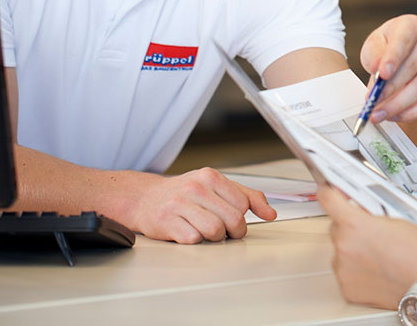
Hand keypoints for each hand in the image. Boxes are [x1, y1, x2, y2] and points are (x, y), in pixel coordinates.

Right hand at [127, 168, 276, 242]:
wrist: (145, 199)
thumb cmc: (185, 194)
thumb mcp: (217, 187)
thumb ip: (248, 197)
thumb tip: (271, 214)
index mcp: (210, 176)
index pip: (243, 204)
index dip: (241, 218)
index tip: (231, 220)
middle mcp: (195, 187)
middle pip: (233, 220)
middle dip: (231, 231)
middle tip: (222, 231)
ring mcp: (179, 204)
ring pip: (215, 231)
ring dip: (214, 238)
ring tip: (205, 232)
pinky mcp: (166, 222)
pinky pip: (194, 239)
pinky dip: (195, 241)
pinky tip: (188, 232)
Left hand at [318, 185, 416, 309]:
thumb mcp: (396, 217)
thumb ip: (369, 211)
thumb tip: (358, 207)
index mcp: (354, 224)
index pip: (327, 199)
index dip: (329, 192)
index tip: (328, 191)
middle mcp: (344, 247)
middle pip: (336, 228)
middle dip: (349, 227)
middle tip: (371, 232)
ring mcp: (343, 270)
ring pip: (340, 252)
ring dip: (353, 250)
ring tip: (378, 255)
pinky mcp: (347, 290)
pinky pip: (346, 273)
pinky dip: (356, 271)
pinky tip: (376, 270)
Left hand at [359, 14, 416, 122]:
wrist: (398, 59)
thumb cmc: (385, 49)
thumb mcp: (373, 46)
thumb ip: (374, 54)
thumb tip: (377, 66)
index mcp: (412, 26)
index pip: (404, 40)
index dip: (393, 58)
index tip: (382, 74)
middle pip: (412, 67)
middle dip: (390, 89)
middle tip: (373, 102)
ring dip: (398, 105)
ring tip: (379, 114)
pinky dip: (412, 113)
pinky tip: (395, 116)